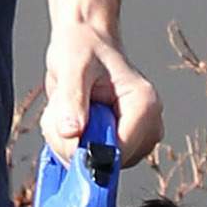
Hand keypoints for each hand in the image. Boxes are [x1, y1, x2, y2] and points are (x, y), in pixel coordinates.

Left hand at [43, 22, 160, 164]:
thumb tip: (71, 132)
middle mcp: (148, 125)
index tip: (63, 132)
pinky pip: (94, 160)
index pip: (118, 152)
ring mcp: (137, 137)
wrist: (85, 40)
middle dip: (74, 147)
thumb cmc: (83, 47)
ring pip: (98, 165)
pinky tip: (69, 121)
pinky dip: (73, 146)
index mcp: (144, 105)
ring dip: (70, 146)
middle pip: (109, 163)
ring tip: (64, 113)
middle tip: (59, 115)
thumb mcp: (73, 68)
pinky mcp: (123, 143)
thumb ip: (71, 100)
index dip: (86, 151)